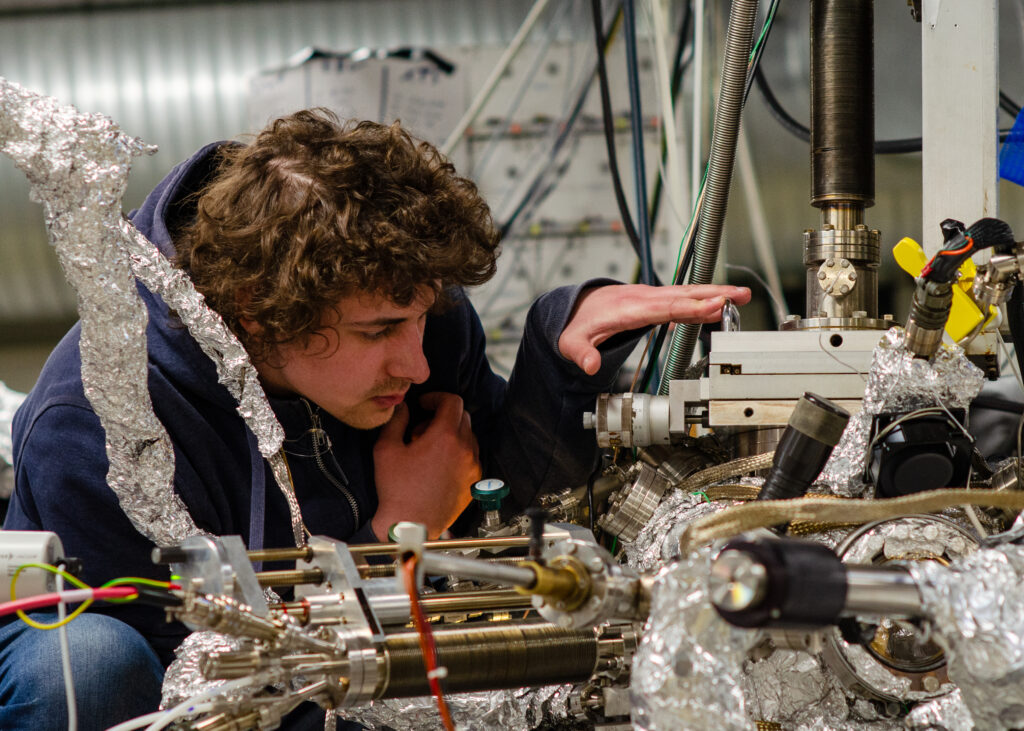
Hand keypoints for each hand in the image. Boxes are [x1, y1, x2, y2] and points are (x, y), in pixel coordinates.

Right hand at [371, 392, 481, 539]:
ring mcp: (472, 466)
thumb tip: (403, 407)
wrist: (410, 524)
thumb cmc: (397, 490)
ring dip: (451, 434)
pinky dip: (458, 453)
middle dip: (442, 415)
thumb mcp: (386, 449)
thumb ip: (396, 421)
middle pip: (462, 416)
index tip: (424, 405)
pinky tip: (438, 465)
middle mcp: (464, 449)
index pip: (452, 401)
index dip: (437, 398)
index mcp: (445, 437)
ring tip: (428, 450)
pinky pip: (470, 456)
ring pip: (468, 436)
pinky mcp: (474, 481)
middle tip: (421, 430)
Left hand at [558, 284, 751, 374]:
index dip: (688, 308)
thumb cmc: (577, 323)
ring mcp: (650, 297)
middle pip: (681, 296)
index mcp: (626, 309)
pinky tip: (721, 305)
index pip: (662, 308)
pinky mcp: (655, 301)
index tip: (713, 306)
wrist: (578, 307)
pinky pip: (682, 299)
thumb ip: (580, 353)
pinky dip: (702, 301)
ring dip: (713, 294)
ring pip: (685, 294)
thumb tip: (589, 366)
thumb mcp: (570, 341)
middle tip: (740, 295)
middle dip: (711, 295)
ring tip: (741, 296)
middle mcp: (642, 298)